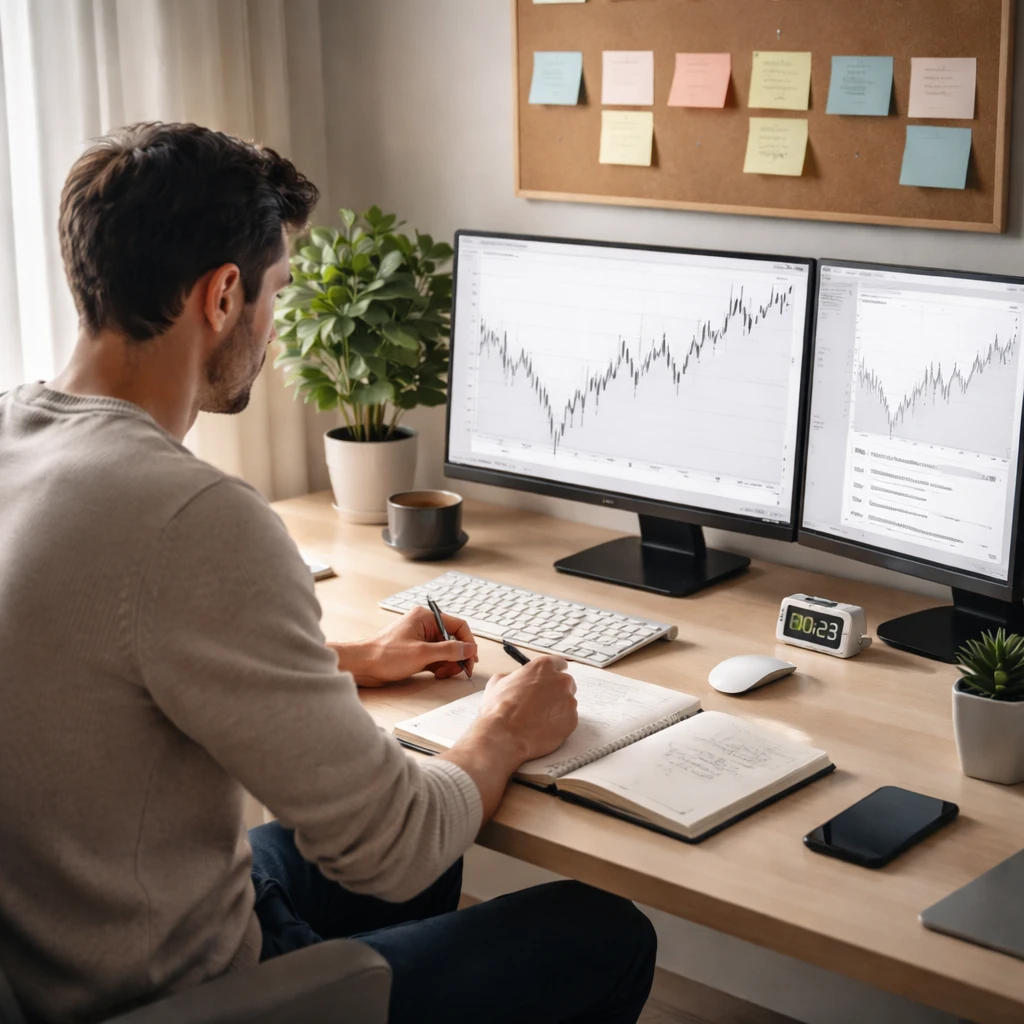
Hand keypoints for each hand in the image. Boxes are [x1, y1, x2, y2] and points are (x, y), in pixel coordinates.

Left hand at [329, 606, 478, 686]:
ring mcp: (421, 638)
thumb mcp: (422, 653)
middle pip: (453, 639)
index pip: (458, 626)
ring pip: (446, 650)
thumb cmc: (385, 655)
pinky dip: (440, 666)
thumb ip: (449, 650)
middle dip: (457, 656)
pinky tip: (436, 673)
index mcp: (426, 617)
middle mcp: (425, 625)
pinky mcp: (417, 651)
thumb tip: (469, 649)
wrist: (363, 666)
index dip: (468, 642)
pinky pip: (436, 657)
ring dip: (448, 663)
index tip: (471, 659)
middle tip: (460, 671)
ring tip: (442, 673)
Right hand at [477, 655, 577, 762]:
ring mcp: (569, 701)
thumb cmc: (499, 709)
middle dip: (556, 690)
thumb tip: (516, 679)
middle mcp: (560, 680)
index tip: (550, 679)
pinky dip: (559, 723)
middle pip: (565, 682)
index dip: (552, 672)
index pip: (558, 663)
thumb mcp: (498, 682)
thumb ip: (513, 676)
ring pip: (567, 701)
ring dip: (558, 707)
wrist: (505, 736)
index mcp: (543, 667)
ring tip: (539, 718)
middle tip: (541, 702)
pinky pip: (568, 719)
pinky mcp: (572, 720)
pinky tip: (543, 728)